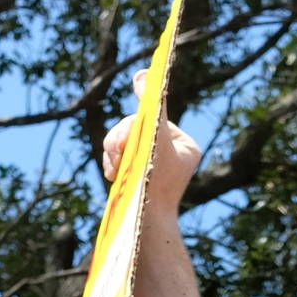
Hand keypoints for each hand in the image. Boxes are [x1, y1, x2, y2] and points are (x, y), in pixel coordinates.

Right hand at [102, 83, 202, 210]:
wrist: (143, 224)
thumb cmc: (155, 182)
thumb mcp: (155, 135)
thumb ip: (153, 103)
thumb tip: (145, 73)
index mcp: (185, 145)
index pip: (156, 118)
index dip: (138, 122)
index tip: (130, 130)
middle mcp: (171, 154)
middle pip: (136, 127)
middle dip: (121, 139)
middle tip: (116, 153)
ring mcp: (151, 164)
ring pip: (122, 140)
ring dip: (113, 152)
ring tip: (115, 169)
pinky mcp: (135, 175)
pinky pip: (116, 156)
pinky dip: (111, 163)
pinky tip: (113, 176)